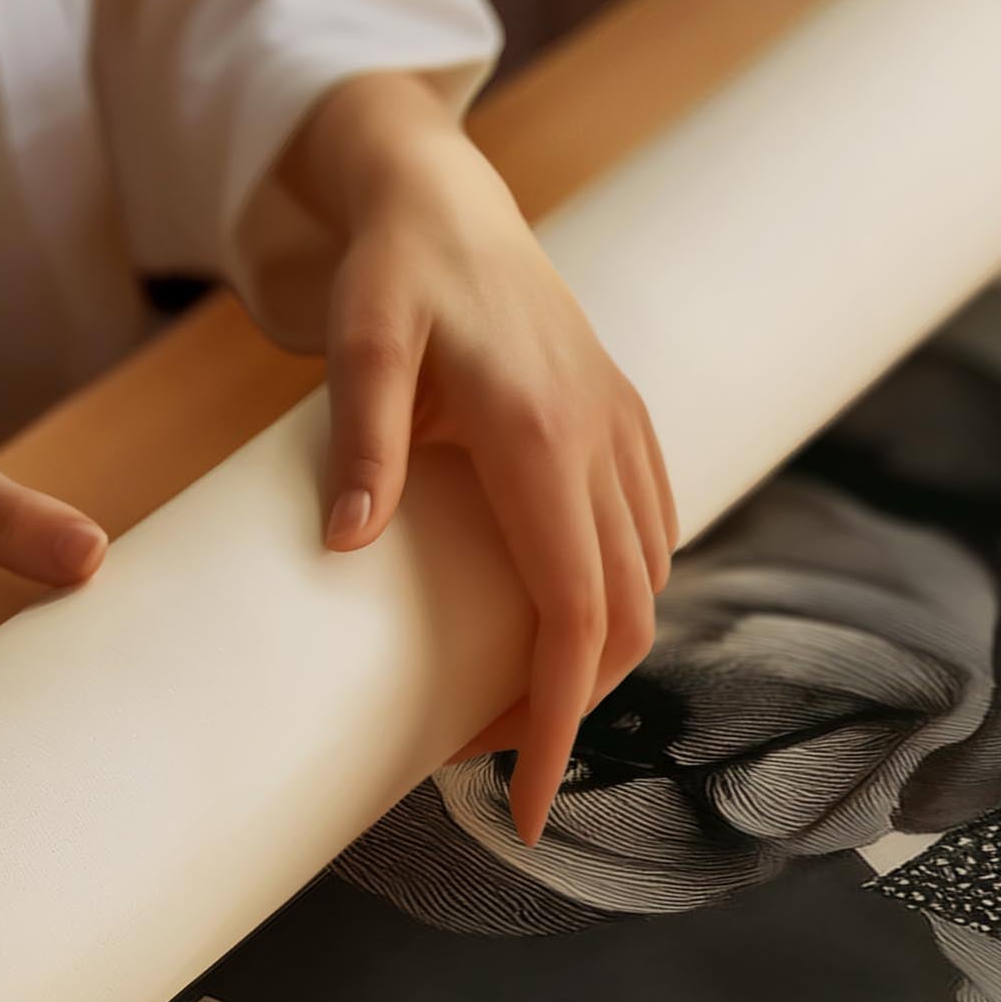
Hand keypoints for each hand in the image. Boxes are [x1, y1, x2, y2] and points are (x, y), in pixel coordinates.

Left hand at [280, 76, 678, 844]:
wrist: (448, 197)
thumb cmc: (394, 269)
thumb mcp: (358, 339)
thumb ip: (361, 439)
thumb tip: (349, 544)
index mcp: (538, 434)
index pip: (573, 612)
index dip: (558, 720)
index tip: (525, 803)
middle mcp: (600, 440)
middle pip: (623, 618)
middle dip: (570, 709)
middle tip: (489, 757)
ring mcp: (623, 432)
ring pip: (646, 584)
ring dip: (593, 658)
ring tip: (515, 699)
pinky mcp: (626, 424)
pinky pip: (651, 535)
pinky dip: (619, 598)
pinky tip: (564, 616)